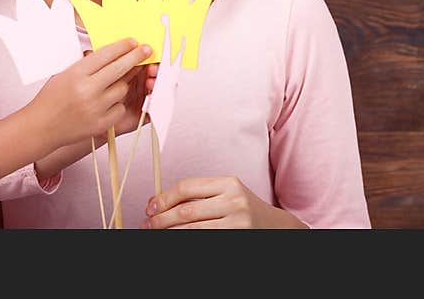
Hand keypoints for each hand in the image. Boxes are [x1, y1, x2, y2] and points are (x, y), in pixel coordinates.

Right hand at [34, 38, 152, 148]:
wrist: (42, 126)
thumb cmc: (51, 98)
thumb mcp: (64, 73)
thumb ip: (87, 64)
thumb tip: (113, 53)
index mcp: (76, 74)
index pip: (106, 54)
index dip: (122, 46)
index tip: (133, 42)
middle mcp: (87, 90)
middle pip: (120, 69)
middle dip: (136, 57)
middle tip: (146, 50)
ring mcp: (95, 108)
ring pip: (123, 89)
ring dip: (123, 83)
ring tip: (115, 82)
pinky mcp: (101, 124)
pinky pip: (120, 108)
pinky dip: (117, 103)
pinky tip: (107, 101)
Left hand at [142, 176, 308, 228]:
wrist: (276, 226)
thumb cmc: (242, 208)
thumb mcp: (224, 193)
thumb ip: (195, 195)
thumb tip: (155, 202)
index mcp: (228, 183)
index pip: (186, 187)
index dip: (163, 198)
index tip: (149, 208)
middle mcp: (234, 201)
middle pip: (186, 211)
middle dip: (161, 219)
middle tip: (147, 225)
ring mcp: (238, 223)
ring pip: (193, 230)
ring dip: (169, 233)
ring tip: (156, 233)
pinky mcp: (238, 238)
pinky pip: (204, 239)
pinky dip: (187, 240)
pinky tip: (176, 239)